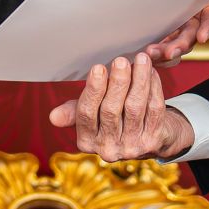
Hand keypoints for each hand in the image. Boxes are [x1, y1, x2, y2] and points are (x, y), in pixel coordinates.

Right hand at [48, 53, 194, 160]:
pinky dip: (154, 88)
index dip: (93, 90)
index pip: (86, 114)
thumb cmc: (113, 119)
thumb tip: (53, 117)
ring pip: (135, 108)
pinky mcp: (154, 141)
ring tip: (140, 59)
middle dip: (117, 83)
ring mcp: (132, 147)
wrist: (149, 137)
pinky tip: (152, 72)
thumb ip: (73, 112)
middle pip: (111, 111)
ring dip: (139, 80)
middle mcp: (108, 149)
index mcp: (87, 141)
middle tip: (121, 61)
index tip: (98, 68)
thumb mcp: (90, 117)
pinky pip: (154, 109)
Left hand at [144, 2, 208, 66]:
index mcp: (199, 6)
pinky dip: (156, 57)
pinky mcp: (163, 41)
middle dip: (180, 45)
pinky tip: (148, 57)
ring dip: (165, 53)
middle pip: (190, 35)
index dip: (208, 28)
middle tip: (170, 52)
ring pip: (176, 46)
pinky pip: (163, 53)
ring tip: (152, 53)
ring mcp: (178, 32)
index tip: (202, 38)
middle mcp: (191, 21)